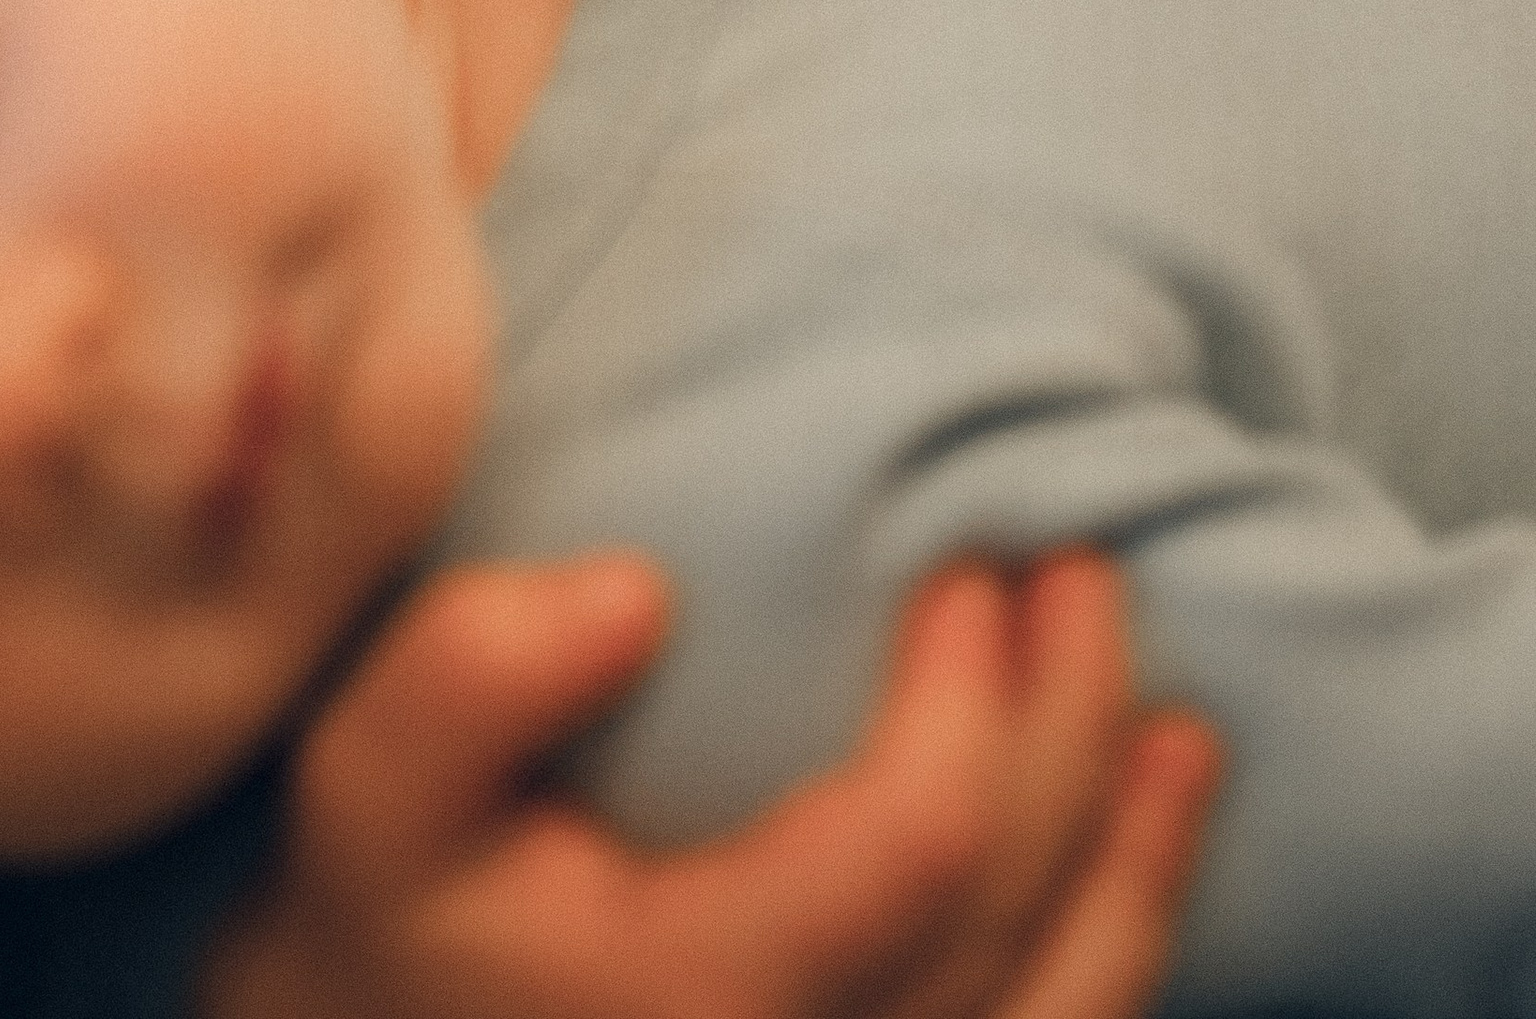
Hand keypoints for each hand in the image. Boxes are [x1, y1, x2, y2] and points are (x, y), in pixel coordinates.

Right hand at [197, 549, 1221, 1018]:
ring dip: (1133, 864)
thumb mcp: (363, 789)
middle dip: (1071, 735)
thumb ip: (468, 680)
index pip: (915, 854)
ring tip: (1172, 724)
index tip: (969, 562)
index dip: (974, 702)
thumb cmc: (376, 924)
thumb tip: (639, 593)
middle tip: (1080, 567)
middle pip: (1017, 926)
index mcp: (703, 1006)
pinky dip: (1113, 959)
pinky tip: (1144, 856)